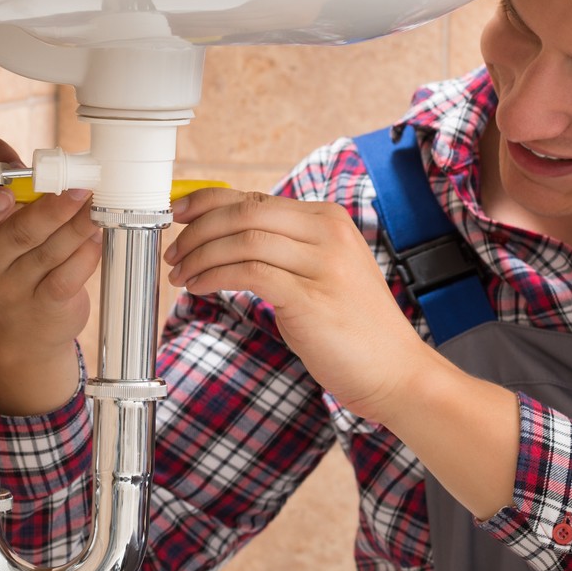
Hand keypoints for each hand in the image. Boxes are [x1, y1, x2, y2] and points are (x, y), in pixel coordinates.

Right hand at [0, 136, 99, 412]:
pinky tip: (96, 237)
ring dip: (77, 226)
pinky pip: (67, 277)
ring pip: (49, 252)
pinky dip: (86, 254)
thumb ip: (4, 177)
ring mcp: (14, 288)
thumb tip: (3, 151)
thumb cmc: (17, 253)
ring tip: (97, 207)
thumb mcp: (2, 215)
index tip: (6, 193)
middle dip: (51, 209)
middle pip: (18, 233)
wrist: (28, 325)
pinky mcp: (45, 306)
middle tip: (80, 188)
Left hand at [163, 188, 433, 424]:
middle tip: (174, 252)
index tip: (179, 213)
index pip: (255, 198)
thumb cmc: (355, 328)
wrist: (397, 372)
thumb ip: (285, 251)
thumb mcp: (323, 273)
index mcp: (329, 219)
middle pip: (244, 213)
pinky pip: (247, 273)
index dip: (208, 202)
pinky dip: (214, 277)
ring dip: (200, 257)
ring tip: (181, 275)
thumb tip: (228, 239)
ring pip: (242, 240)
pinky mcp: (310, 298)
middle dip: (198, 230)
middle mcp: (328, 233)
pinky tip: (200, 289)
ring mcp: (322, 264)